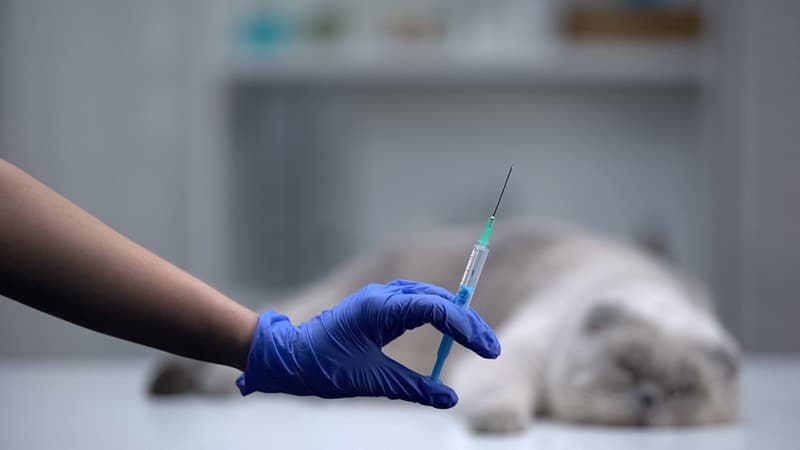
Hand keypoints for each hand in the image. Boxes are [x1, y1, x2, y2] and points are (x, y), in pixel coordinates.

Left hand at [236, 280, 500, 407]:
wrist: (288, 357)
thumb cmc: (323, 367)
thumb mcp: (371, 381)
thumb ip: (413, 388)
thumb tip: (448, 399)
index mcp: (381, 307)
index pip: (436, 309)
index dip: (466, 328)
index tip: (487, 350)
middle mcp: (384, 296)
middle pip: (438, 300)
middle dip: (467, 323)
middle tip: (490, 349)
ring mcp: (381, 298)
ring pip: (430, 299)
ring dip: (455, 318)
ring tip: (477, 341)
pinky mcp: (378, 307)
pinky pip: (417, 304)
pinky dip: (438, 317)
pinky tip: (449, 331)